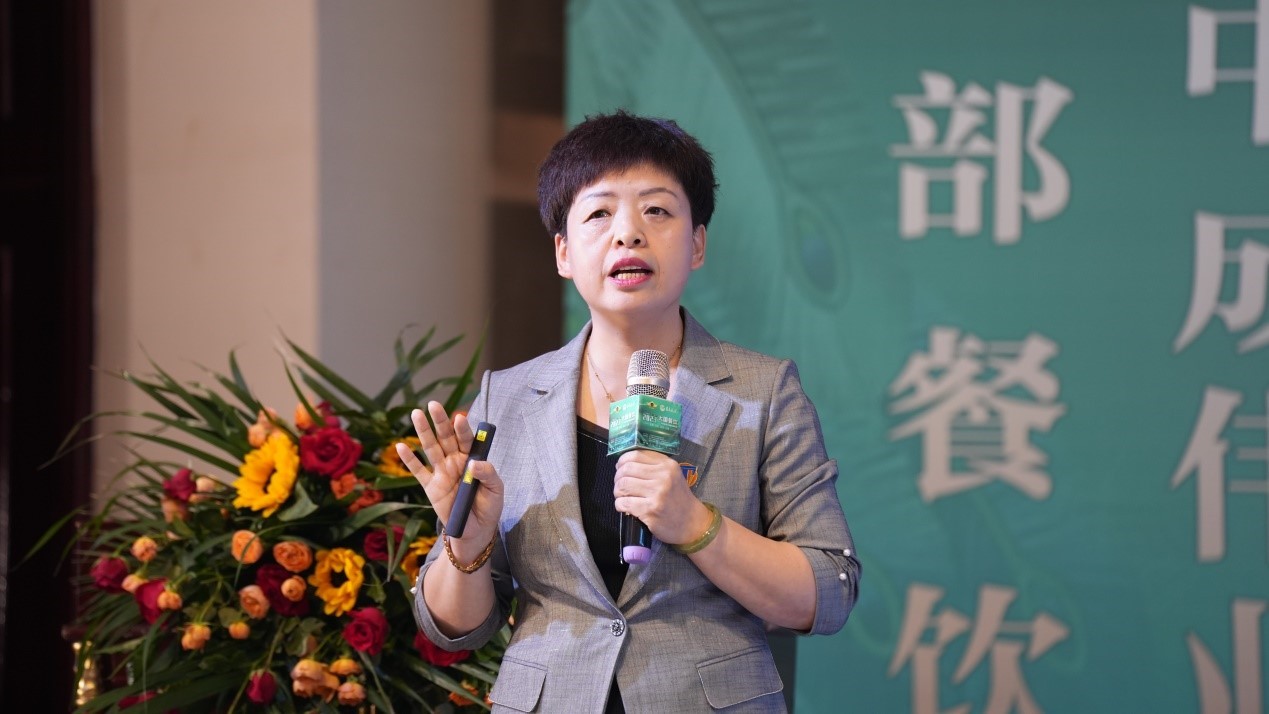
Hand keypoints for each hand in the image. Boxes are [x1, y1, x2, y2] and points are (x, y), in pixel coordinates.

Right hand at [396, 402, 503, 552]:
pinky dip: (409, 460)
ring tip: (416, 414)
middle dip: (440, 421)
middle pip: (446, 438)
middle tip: (434, 405)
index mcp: (472, 459)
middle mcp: (455, 461)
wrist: (475, 530)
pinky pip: (418, 471)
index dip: (462, 429)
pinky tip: (401, 446)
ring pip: (430, 448)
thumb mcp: (496, 491)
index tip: (459, 418)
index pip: (466, 439)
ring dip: (423, 432)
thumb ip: (489, 475)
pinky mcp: (431, 487)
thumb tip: (475, 464)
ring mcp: (441, 473)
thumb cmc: (488, 506)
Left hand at [613, 450, 710, 544]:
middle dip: (618, 478)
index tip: (621, 469)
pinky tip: (624, 507)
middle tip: (620, 486)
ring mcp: (657, 493)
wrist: (692, 523)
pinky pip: (624, 502)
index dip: (622, 461)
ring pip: (623, 485)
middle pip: (626, 469)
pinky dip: (619, 505)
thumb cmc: (678, 499)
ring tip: (622, 497)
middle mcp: (663, 476)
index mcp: (667, 465)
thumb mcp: (672, 476)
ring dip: (617, 492)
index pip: (636, 455)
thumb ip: (653, 467)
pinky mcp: (650, 510)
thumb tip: (624, 464)